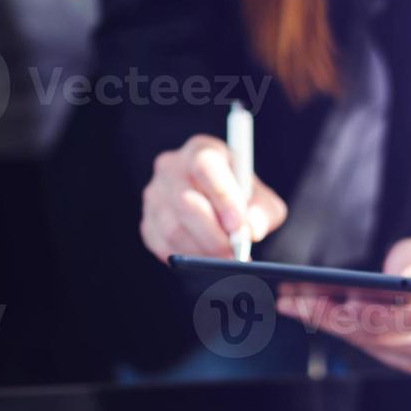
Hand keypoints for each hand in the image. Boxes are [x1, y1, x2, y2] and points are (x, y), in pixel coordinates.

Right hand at [139, 134, 287, 261]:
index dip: (222, 197)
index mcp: (201, 151)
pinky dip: (188, 258)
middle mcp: (171, 168)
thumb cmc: (241, 198)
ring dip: (202, 251)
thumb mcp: (261, 198)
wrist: (218, 209)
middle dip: (213, 235)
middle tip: (235, 253)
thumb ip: (262, 211)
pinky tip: (206, 259)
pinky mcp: (148, 224)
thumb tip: (251, 229)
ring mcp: (154, 196)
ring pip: (173, 229)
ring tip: (224, 260)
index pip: (205, 166)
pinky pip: (164, 247)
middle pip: (185, 202)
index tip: (238, 225)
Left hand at [277, 236, 410, 374]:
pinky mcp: (399, 358)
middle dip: (330, 314)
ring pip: (362, 341)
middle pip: (376, 333)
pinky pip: (359, 345)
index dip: (373, 311)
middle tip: (291, 297)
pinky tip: (303, 309)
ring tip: (289, 300)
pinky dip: (330, 326)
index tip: (338, 297)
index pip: (410, 317)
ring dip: (322, 321)